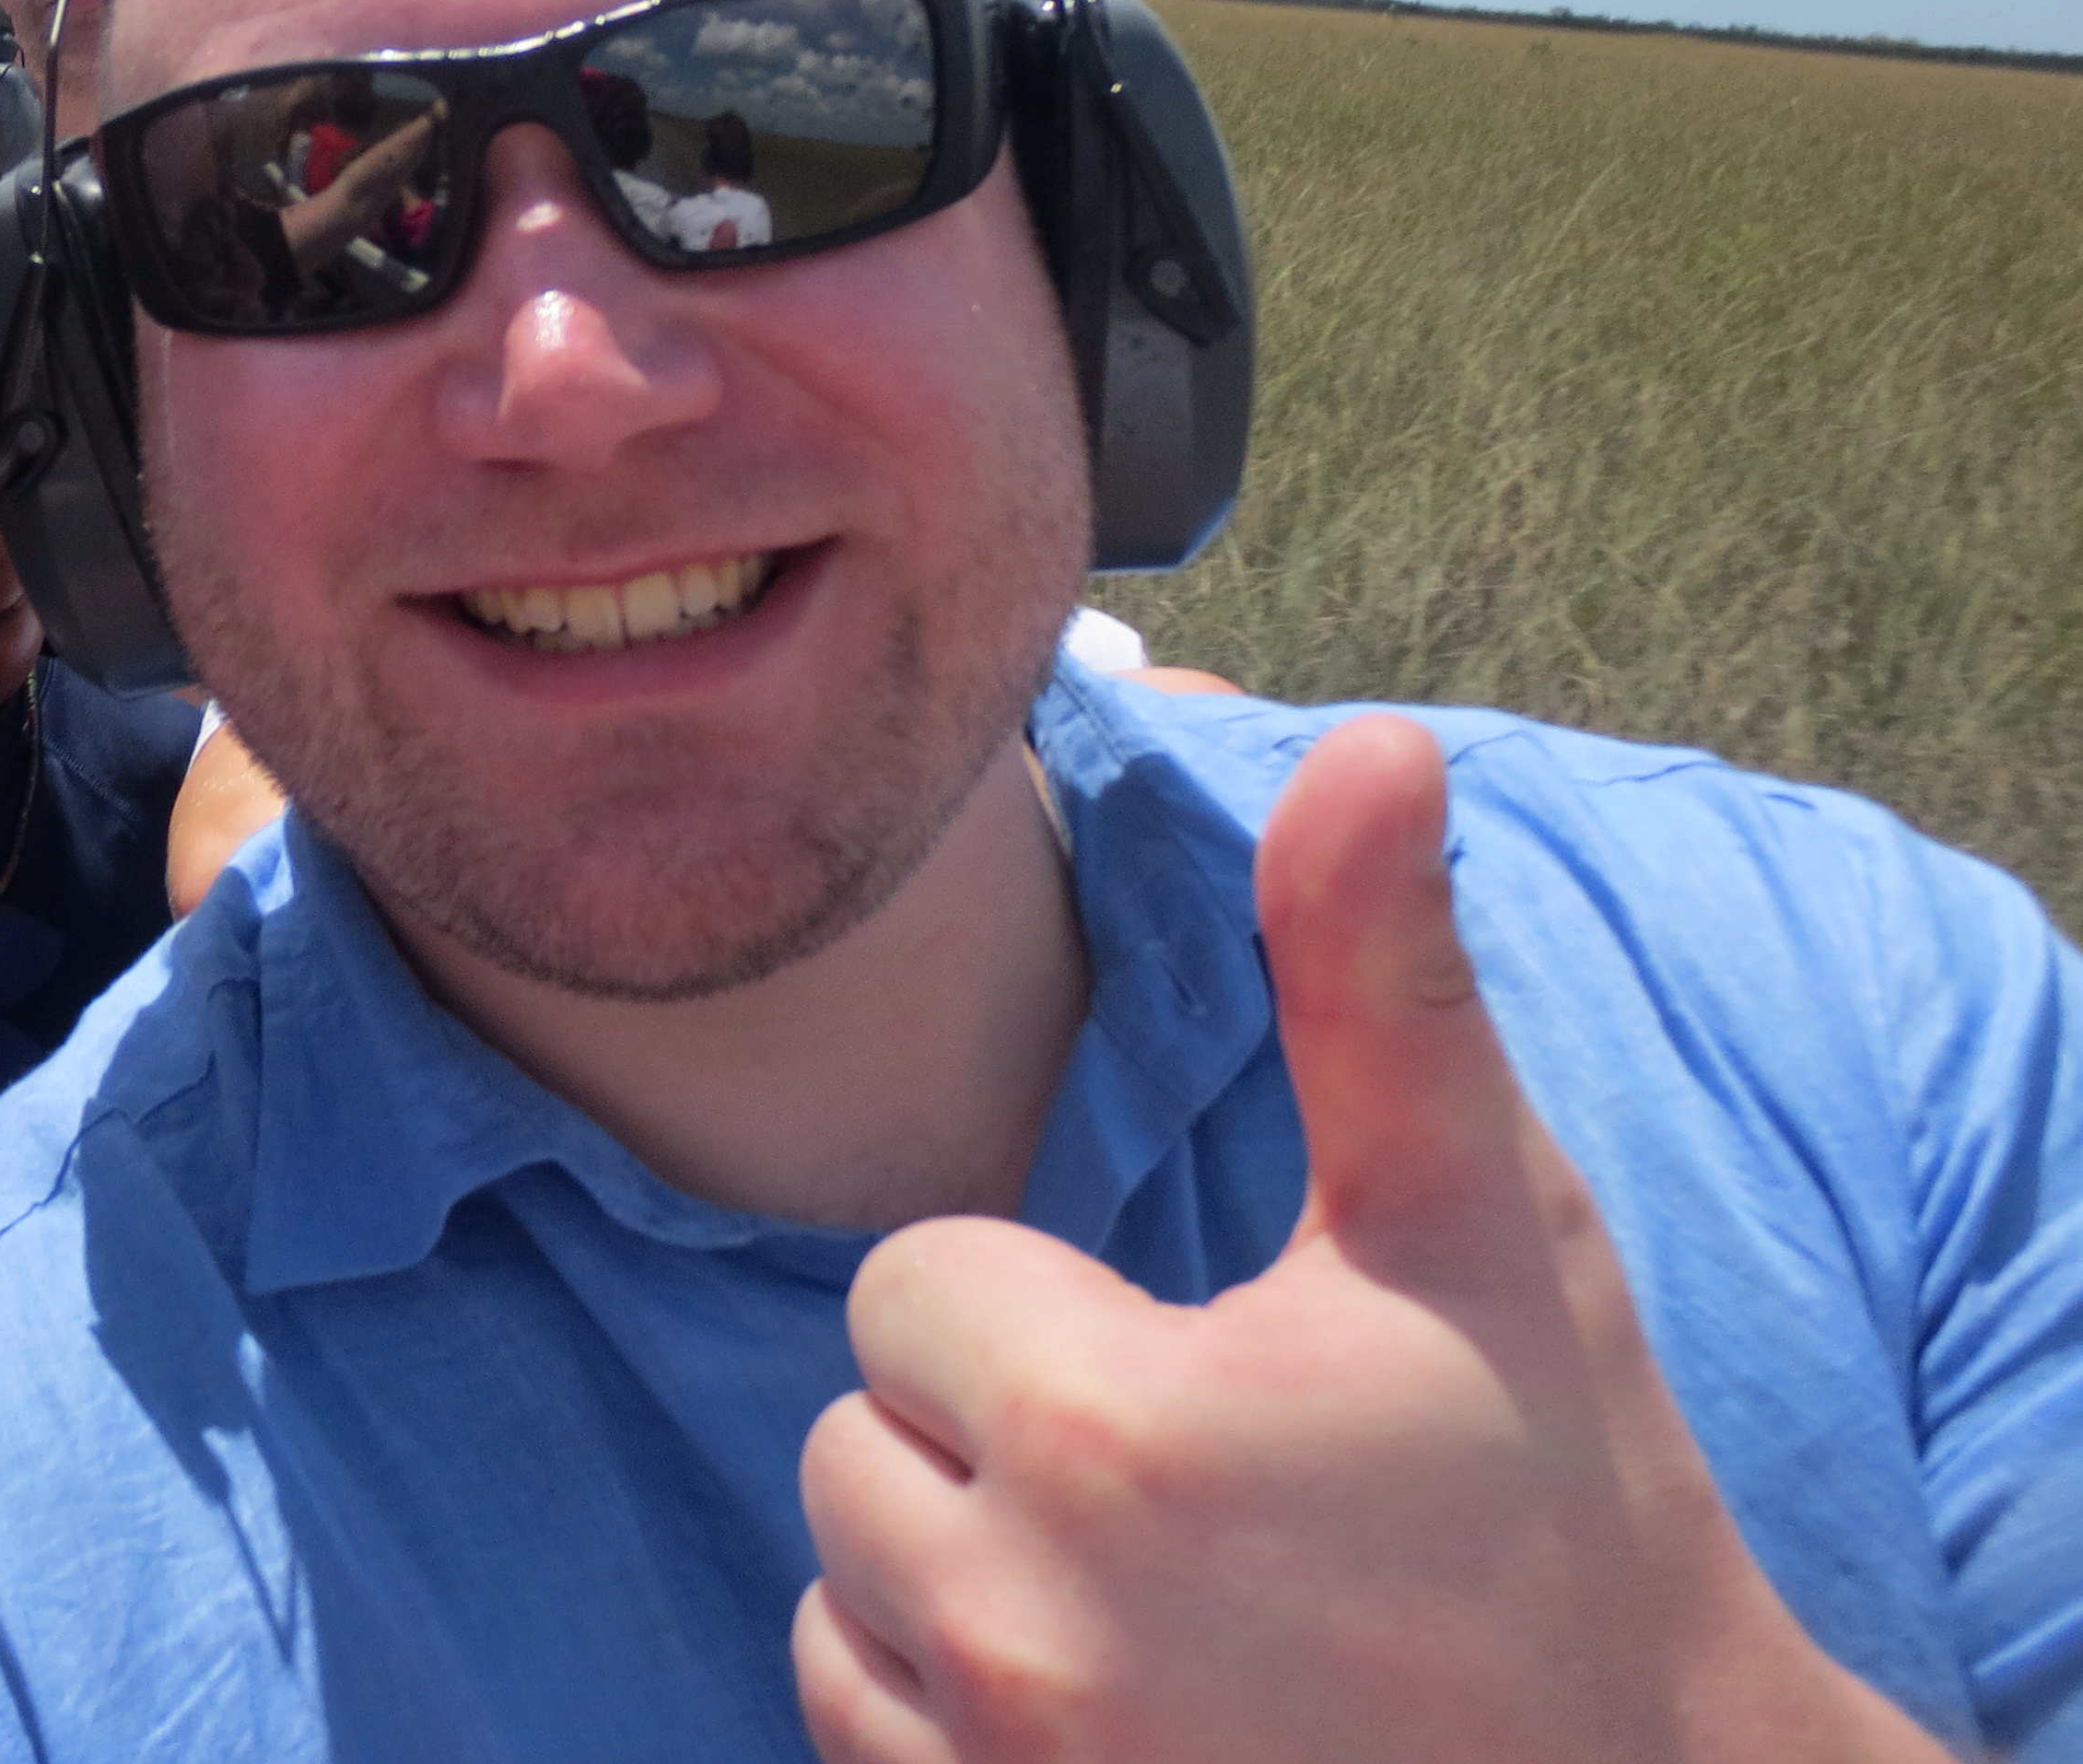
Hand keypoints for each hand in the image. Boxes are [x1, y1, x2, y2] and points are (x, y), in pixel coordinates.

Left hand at [792, 715, 1935, 1763]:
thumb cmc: (1565, 1504)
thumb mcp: (1478, 1228)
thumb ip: (1381, 983)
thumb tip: (1375, 743)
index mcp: (1109, 1435)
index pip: (910, 1289)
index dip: (1048, 1312)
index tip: (1199, 1372)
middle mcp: (1024, 1627)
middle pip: (855, 1440)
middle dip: (994, 1439)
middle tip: (1197, 1497)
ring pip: (843, 1589)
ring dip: (957, 1577)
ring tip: (1163, 1603)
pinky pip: (854, 1729)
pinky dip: (946, 1716)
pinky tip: (1118, 1707)